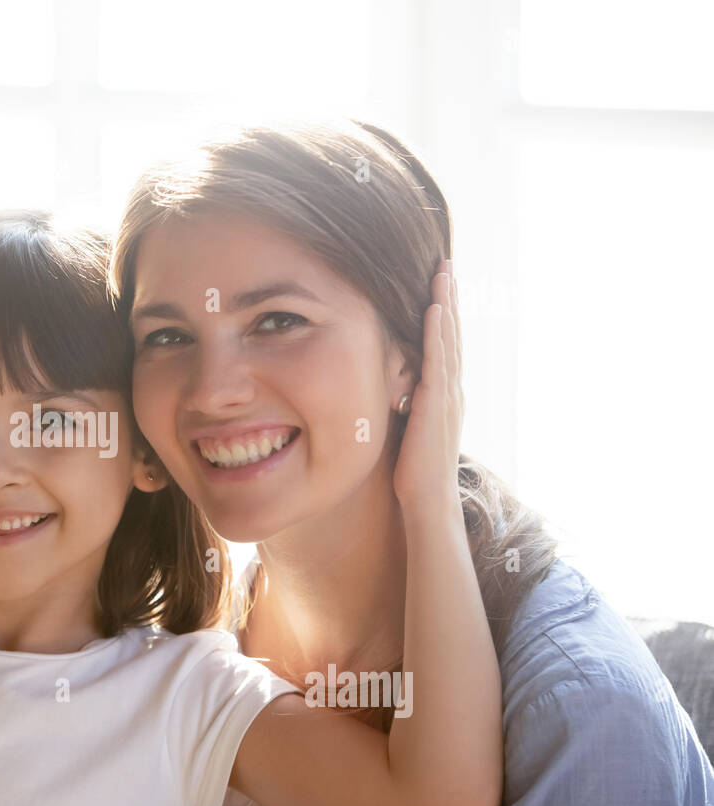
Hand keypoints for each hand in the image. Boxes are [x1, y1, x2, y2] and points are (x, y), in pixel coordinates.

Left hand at [393, 260, 463, 518]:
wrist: (428, 500)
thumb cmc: (414, 471)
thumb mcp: (408, 427)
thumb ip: (407, 404)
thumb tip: (394, 387)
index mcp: (444, 394)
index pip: (444, 345)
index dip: (443, 314)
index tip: (439, 284)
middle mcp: (451, 389)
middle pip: (451, 334)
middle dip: (449, 298)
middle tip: (446, 264)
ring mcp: (447, 394)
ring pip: (448, 340)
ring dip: (446, 305)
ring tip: (444, 273)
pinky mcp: (437, 403)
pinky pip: (437, 360)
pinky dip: (437, 334)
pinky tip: (435, 310)